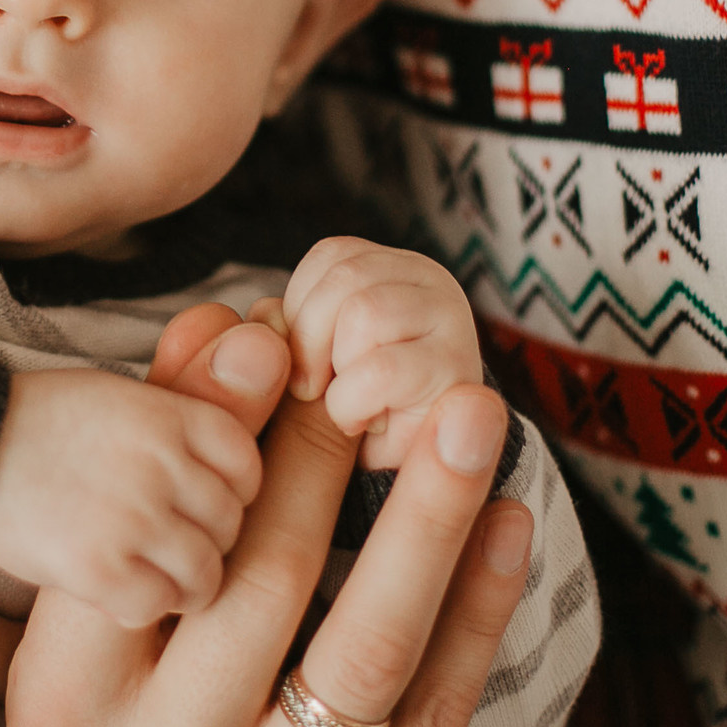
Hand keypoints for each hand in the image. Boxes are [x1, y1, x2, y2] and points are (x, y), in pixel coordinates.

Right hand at [0, 366, 263, 626]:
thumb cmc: (30, 421)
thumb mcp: (113, 395)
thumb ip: (174, 417)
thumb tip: (226, 442)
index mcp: (169, 416)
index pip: (247, 463)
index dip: (234, 488)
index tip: (207, 500)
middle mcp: (162, 466)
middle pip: (230, 522)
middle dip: (208, 538)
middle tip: (171, 543)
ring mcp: (135, 520)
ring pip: (205, 574)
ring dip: (184, 582)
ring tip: (150, 575)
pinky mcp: (101, 570)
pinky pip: (156, 606)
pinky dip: (143, 606)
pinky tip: (117, 592)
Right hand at [4, 304, 535, 726]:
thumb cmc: (115, 725)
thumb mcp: (78, 625)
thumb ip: (134, 479)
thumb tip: (218, 329)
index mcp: (72, 701)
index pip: (147, 544)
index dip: (213, 430)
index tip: (266, 337)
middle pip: (260, 583)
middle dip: (324, 457)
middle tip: (383, 365)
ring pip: (366, 653)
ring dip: (429, 523)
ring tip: (472, 419)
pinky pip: (432, 722)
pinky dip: (477, 616)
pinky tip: (507, 524)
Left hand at [282, 237, 485, 468]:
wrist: (402, 471)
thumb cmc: (350, 405)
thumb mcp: (309, 355)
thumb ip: (285, 326)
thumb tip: (267, 314)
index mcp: (393, 267)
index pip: (331, 256)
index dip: (302, 309)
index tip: (306, 359)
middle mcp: (430, 280)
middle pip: (346, 277)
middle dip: (313, 340)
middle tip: (317, 390)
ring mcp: (452, 320)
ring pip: (365, 312)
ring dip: (339, 373)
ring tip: (352, 402)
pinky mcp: (459, 371)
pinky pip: (379, 370)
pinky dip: (352, 403)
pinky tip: (365, 422)